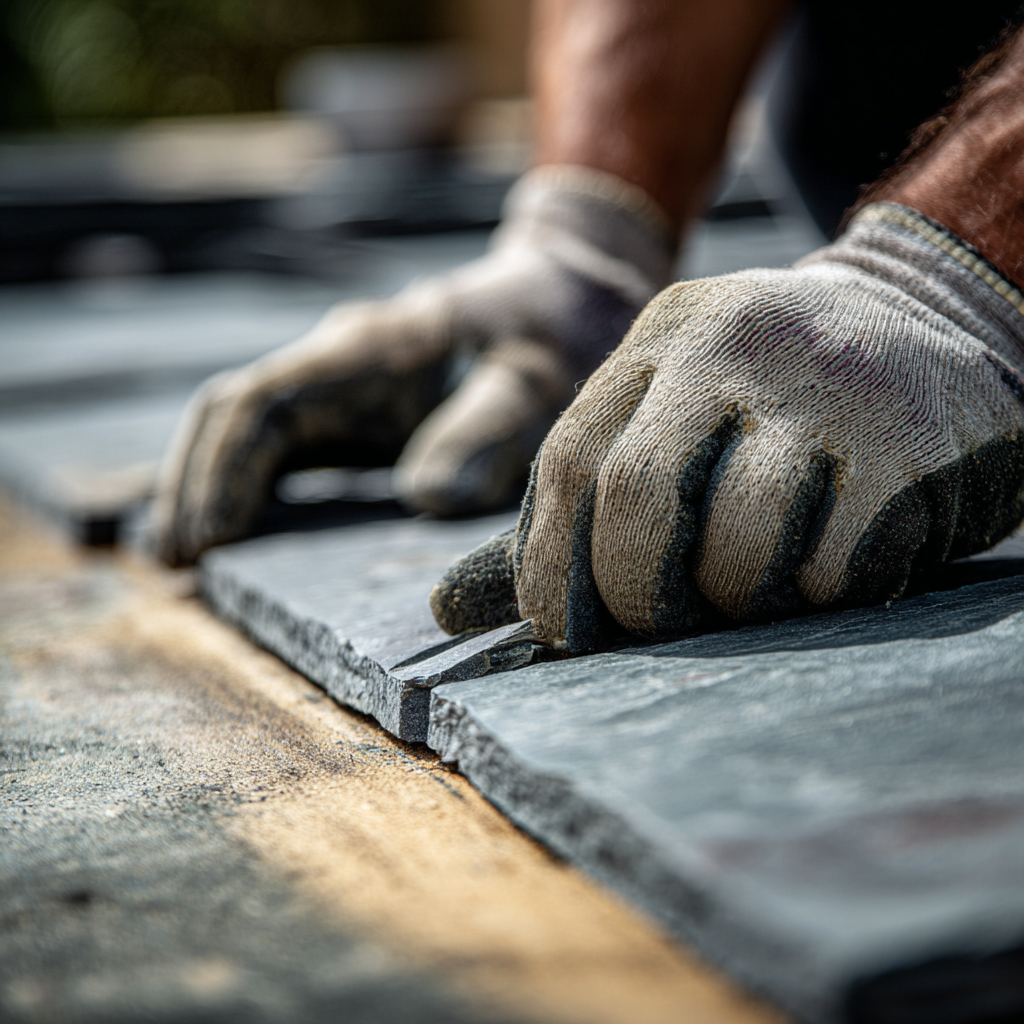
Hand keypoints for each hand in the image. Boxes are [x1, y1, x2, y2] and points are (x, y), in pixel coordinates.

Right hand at [152, 166, 675, 565]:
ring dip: (208, 483)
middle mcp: (340, 357)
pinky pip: (278, 439)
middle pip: (232, 412)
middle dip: (195, 483)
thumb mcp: (539, 377)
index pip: (262, 403)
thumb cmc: (553, 331)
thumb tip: (419, 500)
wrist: (562, 288)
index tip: (212, 539)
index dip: (225, 472)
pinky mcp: (354, 401)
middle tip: (174, 561)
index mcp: (371, 347)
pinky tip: (234, 528)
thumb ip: (488, 429)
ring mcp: (341, 377)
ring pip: (244, 424)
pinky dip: (246, 482)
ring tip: (182, 556)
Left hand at [431, 204, 1023, 650]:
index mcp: (660, 341)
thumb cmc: (768, 400)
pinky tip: (834, 560)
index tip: (562, 632)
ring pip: (739, 548)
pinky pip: (831, 569)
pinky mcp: (909, 445)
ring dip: (734, 601)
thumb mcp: (664, 417)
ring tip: (758, 583)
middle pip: (638, 499)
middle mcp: (734, 347)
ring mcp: (827, 390)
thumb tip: (447, 608)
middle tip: (655, 623)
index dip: (546, 568)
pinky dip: (815, 593)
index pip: (567, 463)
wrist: (933, 320)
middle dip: (633, 592)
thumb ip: (565, 508)